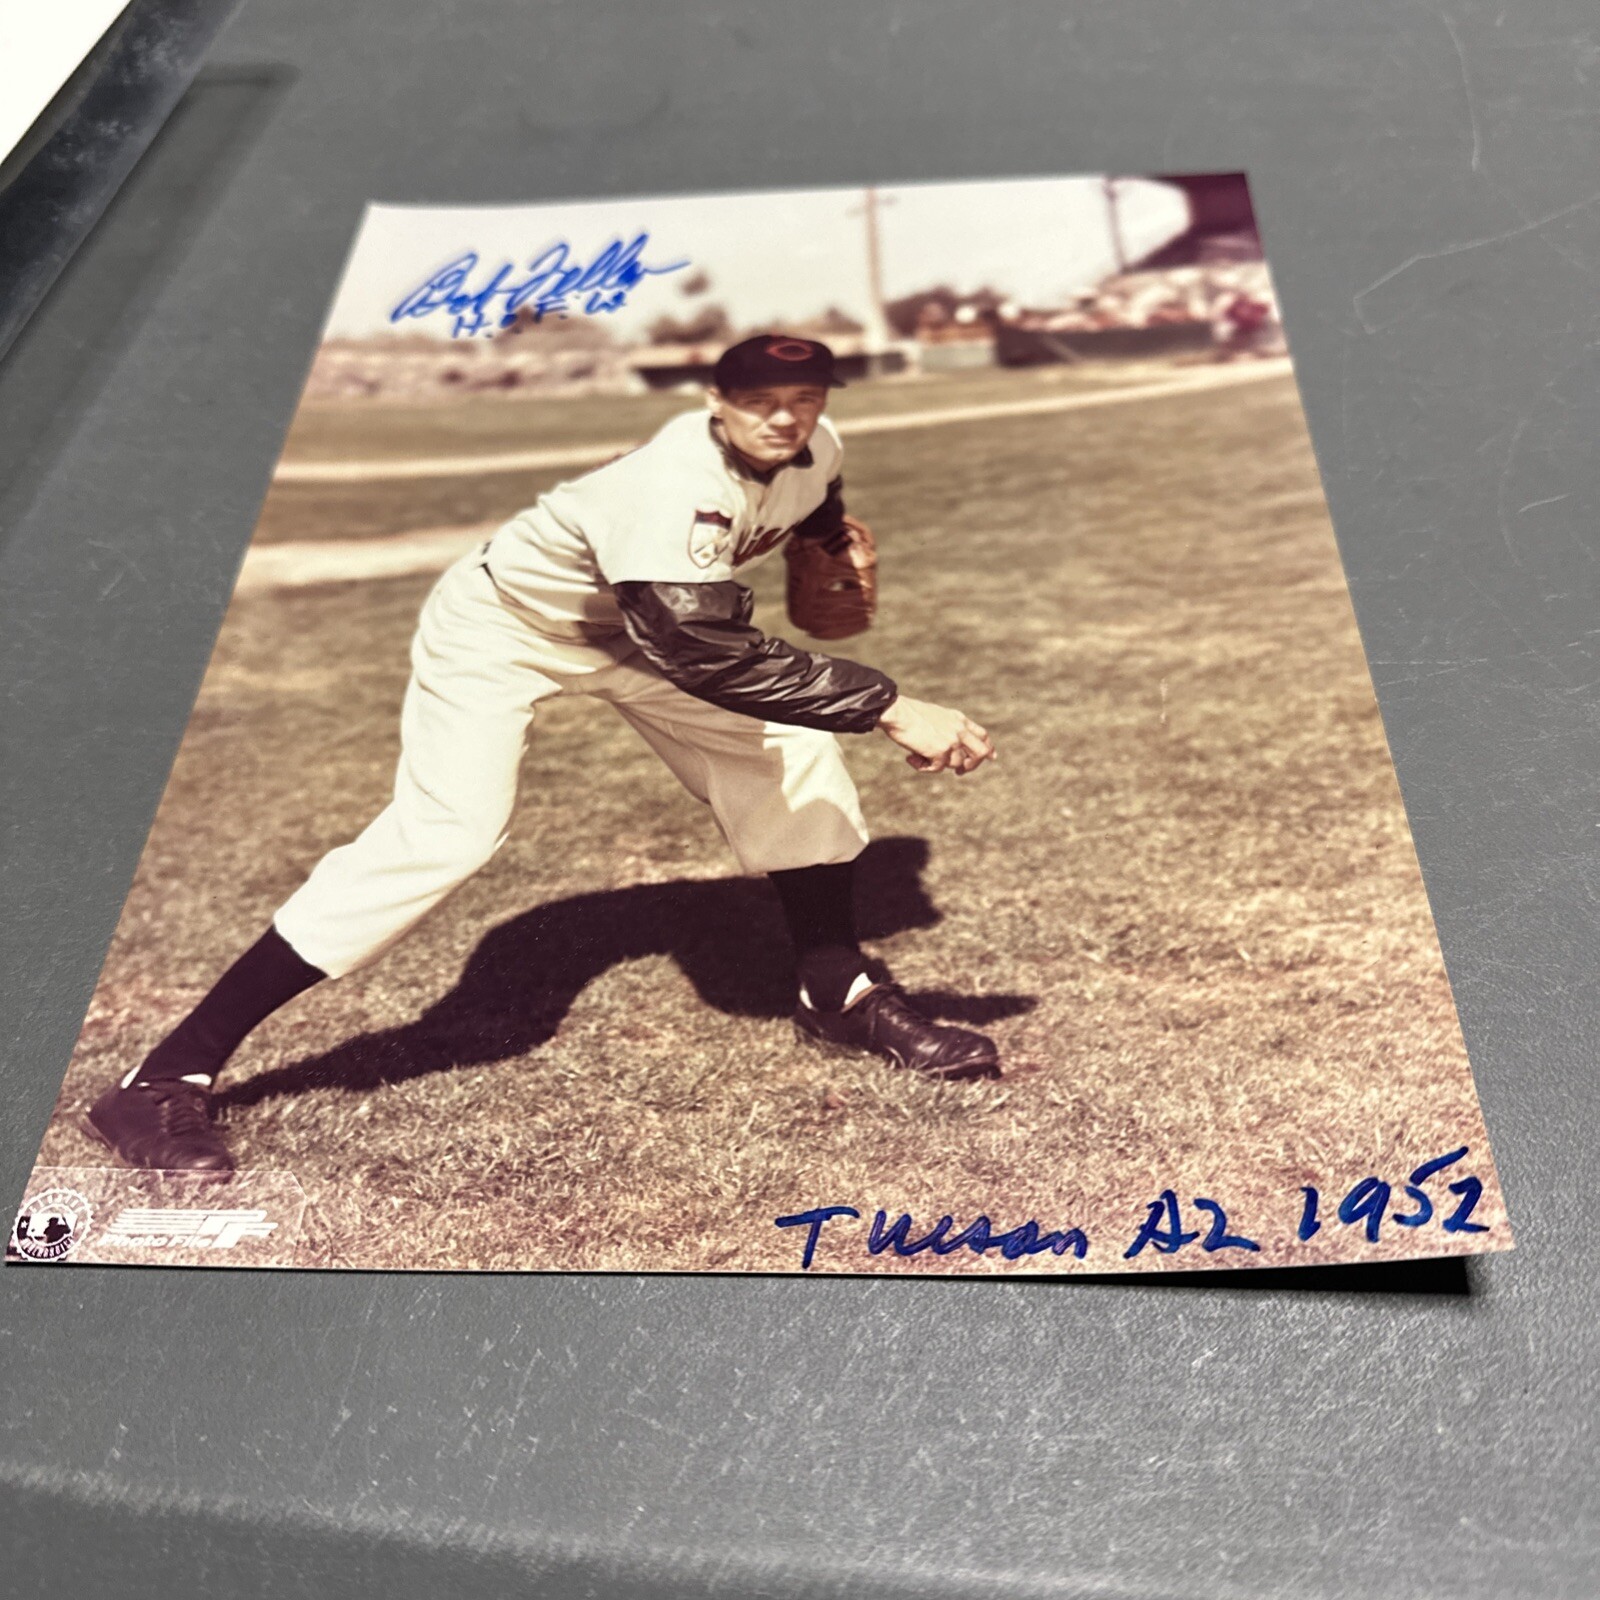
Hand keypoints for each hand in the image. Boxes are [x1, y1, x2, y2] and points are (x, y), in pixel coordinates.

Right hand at [877, 695, 996, 775]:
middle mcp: (959, 730)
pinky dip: (924, 767)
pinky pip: (938, 769)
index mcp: (959, 719)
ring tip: (918, 757)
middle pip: (981, 753)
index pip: (982, 735)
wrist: (898, 713)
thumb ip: (947, 728)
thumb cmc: (910, 714)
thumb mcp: (936, 716)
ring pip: (957, 764)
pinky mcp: (940, 752)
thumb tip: (951, 746)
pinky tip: (911, 758)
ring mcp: (952, 741)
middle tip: (959, 771)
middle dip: (973, 765)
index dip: (988, 748)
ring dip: (938, 765)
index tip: (991, 757)